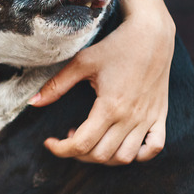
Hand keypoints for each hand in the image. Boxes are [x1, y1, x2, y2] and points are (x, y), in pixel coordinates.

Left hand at [29, 9, 174, 164]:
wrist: (151, 35)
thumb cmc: (115, 47)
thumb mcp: (81, 63)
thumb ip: (57, 85)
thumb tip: (33, 102)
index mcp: (110, 106)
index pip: (82, 144)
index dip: (61, 149)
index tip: (49, 142)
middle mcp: (131, 118)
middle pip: (101, 155)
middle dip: (78, 153)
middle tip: (68, 136)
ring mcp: (148, 119)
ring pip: (125, 157)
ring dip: (103, 156)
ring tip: (91, 137)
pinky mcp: (159, 116)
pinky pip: (153, 148)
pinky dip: (137, 154)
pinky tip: (120, 142)